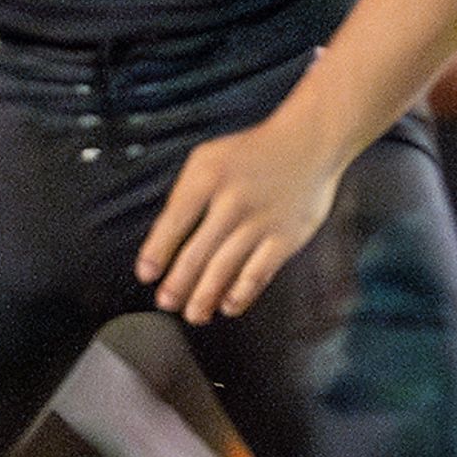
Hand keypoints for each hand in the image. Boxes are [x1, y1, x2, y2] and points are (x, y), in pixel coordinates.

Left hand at [138, 113, 347, 324]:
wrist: (309, 143)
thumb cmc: (253, 153)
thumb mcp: (208, 159)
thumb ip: (187, 195)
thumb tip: (166, 243)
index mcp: (208, 176)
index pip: (173, 222)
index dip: (156, 254)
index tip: (147, 275)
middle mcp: (233, 199)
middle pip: (196, 254)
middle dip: (177, 285)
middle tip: (166, 302)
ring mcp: (261, 220)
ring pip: (225, 269)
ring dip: (205, 297)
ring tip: (193, 314)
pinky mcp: (287, 237)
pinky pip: (258, 273)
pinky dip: (241, 294)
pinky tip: (229, 305)